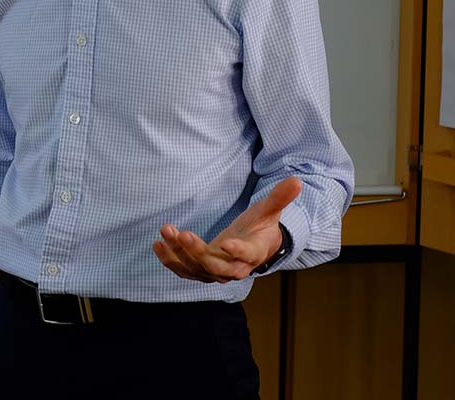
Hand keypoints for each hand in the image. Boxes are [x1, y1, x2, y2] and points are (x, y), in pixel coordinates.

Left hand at [152, 176, 301, 282]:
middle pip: (215, 267)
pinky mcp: (201, 271)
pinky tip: (157, 244)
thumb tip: (297, 180)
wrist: (251, 248)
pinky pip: (184, 270)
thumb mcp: (268, 212)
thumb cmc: (259, 228)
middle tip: (182, 234)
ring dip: (178, 254)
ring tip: (165, 232)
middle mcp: (234, 268)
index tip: (227, 243)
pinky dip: (170, 260)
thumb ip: (279, 198)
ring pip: (195, 269)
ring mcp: (215, 272)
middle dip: (197, 252)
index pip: (246, 255)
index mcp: (253, 254)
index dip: (238, 251)